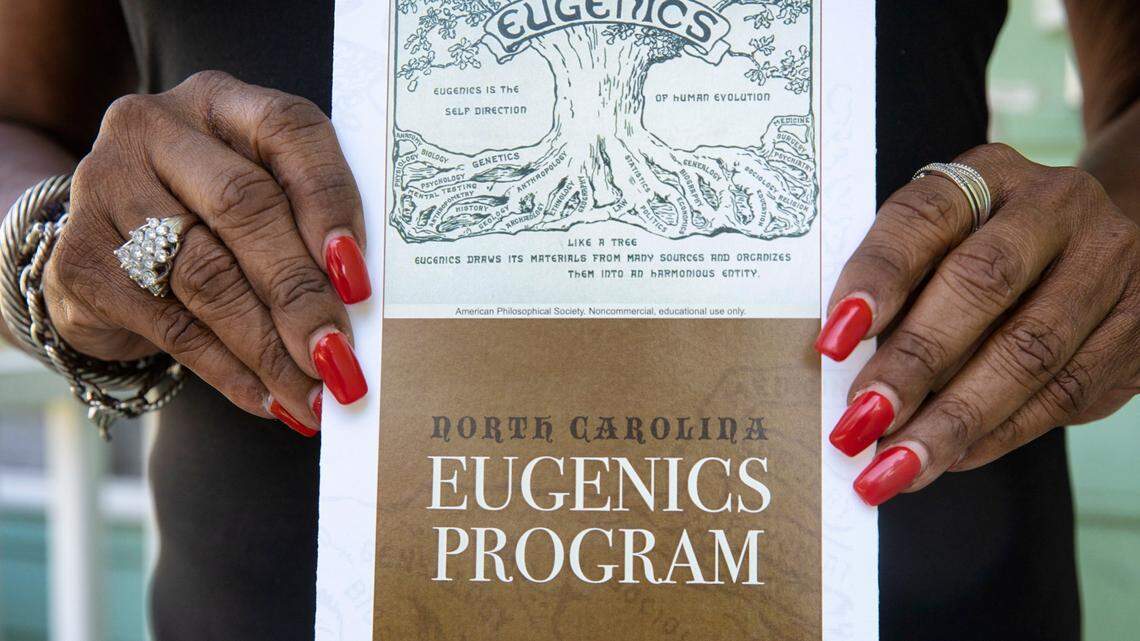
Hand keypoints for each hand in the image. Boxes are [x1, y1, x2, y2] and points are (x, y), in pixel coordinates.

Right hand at [42, 71, 371, 436]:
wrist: (111, 249)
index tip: (359, 274)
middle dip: (300, 291)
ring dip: (269, 346)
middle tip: (340, 354)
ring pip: (205, 275)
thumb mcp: (262, 197)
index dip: (329, 200)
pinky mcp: (81, 259)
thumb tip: (364, 302)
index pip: (288, 129)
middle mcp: (156, 130)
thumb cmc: (213, 220)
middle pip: (242, 207)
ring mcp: (106, 188)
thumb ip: (308, 226)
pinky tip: (269, 398)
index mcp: (221, 101)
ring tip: (313, 392)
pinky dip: (230, 371)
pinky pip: (171, 326)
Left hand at [817, 143, 1139, 504]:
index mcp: (988, 173)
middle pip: (983, 282)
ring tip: (896, 463)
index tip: (833, 340)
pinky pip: (1064, 394)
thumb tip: (841, 363)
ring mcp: (1108, 264)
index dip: (878, 277)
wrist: (1092, 248)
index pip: (925, 217)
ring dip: (954, 419)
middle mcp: (1057, 206)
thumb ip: (898, 286)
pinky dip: (999, 434)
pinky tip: (950, 459)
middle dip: (914, 361)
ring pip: (1029, 352)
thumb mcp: (942, 242)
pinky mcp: (1137, 327)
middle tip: (860, 419)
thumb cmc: (983, 249)